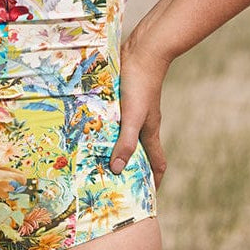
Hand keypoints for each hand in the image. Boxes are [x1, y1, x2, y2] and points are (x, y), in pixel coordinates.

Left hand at [109, 34, 168, 189]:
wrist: (143, 52)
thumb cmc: (140, 85)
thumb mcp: (132, 116)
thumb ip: (125, 142)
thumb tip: (119, 170)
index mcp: (150, 132)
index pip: (157, 163)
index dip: (154, 181)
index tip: (146, 197)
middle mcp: (144, 123)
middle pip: (141, 152)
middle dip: (131, 168)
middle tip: (114, 182)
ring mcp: (135, 110)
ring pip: (127, 135)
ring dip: (116, 147)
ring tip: (97, 158)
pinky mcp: (125, 98)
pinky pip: (117, 119)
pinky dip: (108, 128)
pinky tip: (91, 128)